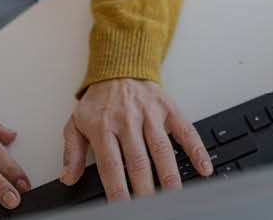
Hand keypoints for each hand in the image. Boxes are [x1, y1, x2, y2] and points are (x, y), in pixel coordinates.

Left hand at [62, 78, 210, 201]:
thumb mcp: (75, 122)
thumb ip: (71, 152)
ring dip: (169, 176)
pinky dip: (197, 150)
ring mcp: (150, 114)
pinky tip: (204, 167)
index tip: (122, 207)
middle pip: (139, 161)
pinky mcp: (168, 109)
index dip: (117, 189)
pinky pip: (185, 131)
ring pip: (162, 150)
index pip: (111, 165)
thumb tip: (68, 177)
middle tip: (150, 207)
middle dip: (145, 189)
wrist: (119, 67)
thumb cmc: (99, 101)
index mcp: (103, 127)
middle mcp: (127, 120)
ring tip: (174, 196)